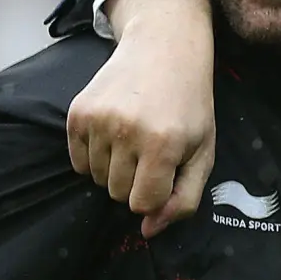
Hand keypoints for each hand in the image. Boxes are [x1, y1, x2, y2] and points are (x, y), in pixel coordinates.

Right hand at [66, 0, 216, 235]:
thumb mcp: (203, 153)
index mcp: (162, 144)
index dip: (155, 194)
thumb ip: (184, 199)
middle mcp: (125, 131)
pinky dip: (93, 158)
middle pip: (117, 193)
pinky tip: (113, 134)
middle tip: (151, 151)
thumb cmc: (190, 106)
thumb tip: (148, 230)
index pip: (142, 203)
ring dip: (113, 169)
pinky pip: (76, 162)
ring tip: (133, 139)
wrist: (163, 49)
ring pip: (95, 180)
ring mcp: (97, 120)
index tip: (166, 172)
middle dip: (135, 182)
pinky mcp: (77, 112)